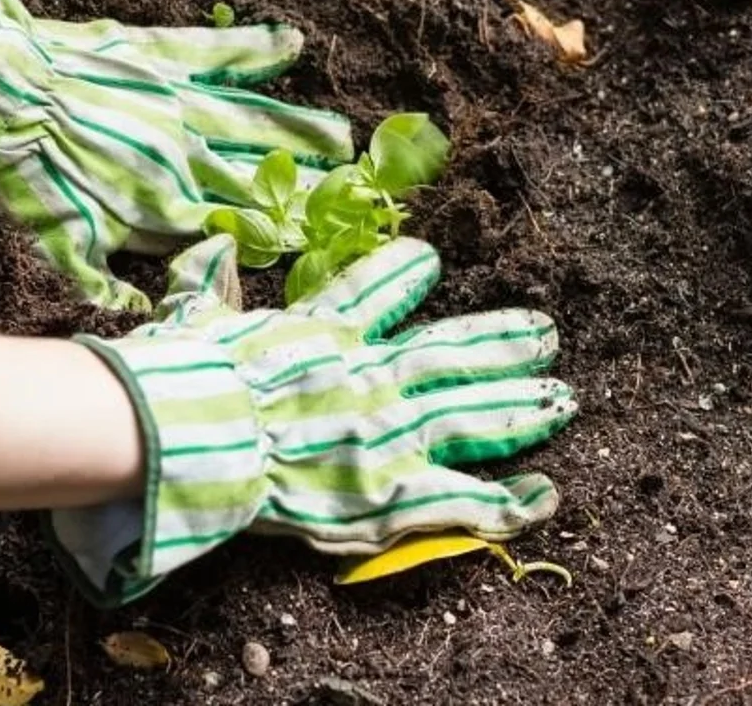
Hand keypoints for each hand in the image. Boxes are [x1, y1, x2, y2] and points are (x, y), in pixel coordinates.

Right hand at [45, 234, 578, 604]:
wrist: (198, 430)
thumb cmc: (188, 375)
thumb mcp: (194, 317)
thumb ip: (208, 283)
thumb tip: (211, 247)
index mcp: (323, 334)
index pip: (373, 295)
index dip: (404, 276)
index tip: (430, 262)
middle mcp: (371, 377)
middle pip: (452, 355)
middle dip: (502, 344)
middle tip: (546, 335)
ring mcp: (391, 434)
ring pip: (474, 416)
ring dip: (521, 407)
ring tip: (563, 397)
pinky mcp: (393, 492)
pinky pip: (463, 501)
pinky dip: (507, 503)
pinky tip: (547, 496)